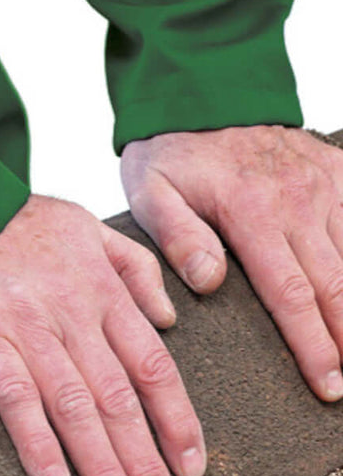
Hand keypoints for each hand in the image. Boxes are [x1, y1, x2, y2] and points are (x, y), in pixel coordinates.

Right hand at [0, 194, 205, 475]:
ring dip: (103, 466)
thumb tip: (170, 319)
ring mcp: (26, 326)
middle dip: (146, 461)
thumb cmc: (13, 221)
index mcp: (102, 290)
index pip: (153, 368)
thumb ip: (135, 266)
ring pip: (76, 406)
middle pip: (120, 398)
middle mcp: (73, 313)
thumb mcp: (86, 224)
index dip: (177, 422)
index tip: (192, 468)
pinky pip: (15, 397)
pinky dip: (36, 442)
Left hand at [121, 125, 342, 401]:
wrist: (202, 92)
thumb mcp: (152, 193)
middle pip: (335, 285)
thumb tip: (209, 282)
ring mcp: (324, 183)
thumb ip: (179, 238)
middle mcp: (298, 200)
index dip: (312, 344)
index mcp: (252, 213)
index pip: (291, 294)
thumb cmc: (170, 152)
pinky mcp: (337, 171)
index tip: (327, 383)